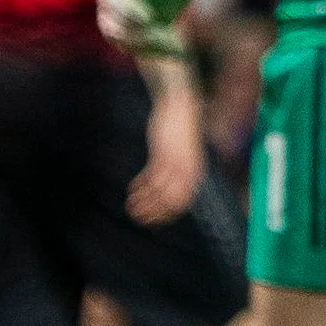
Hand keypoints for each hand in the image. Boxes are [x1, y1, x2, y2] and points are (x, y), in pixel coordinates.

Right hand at [97, 0, 220, 60]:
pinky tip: (183, 52)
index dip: (126, 10)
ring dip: (150, 48)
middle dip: (138, 35)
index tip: (150, 19)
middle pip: (113, 26)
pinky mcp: (137, 32)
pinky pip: (141, 49)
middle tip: (168, 38)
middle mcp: (110, 0)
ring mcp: (121, 18)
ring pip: (126, 43)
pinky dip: (160, 52)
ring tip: (180, 47)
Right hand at [129, 76, 203, 224]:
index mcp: (195, 173)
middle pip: (171, 202)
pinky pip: (150, 177)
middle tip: (139, 219)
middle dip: (154, 213)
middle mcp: (187, 171)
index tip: (154, 220)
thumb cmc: (182, 129)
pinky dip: (140, 187)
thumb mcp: (185, 153)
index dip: (167, 215)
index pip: (183, 203)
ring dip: (143, 202)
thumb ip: (181, 170)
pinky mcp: (162, 154)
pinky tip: (131, 190)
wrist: (180, 105)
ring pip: (158, 192)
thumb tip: (172, 187)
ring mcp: (175, 163)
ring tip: (131, 207)